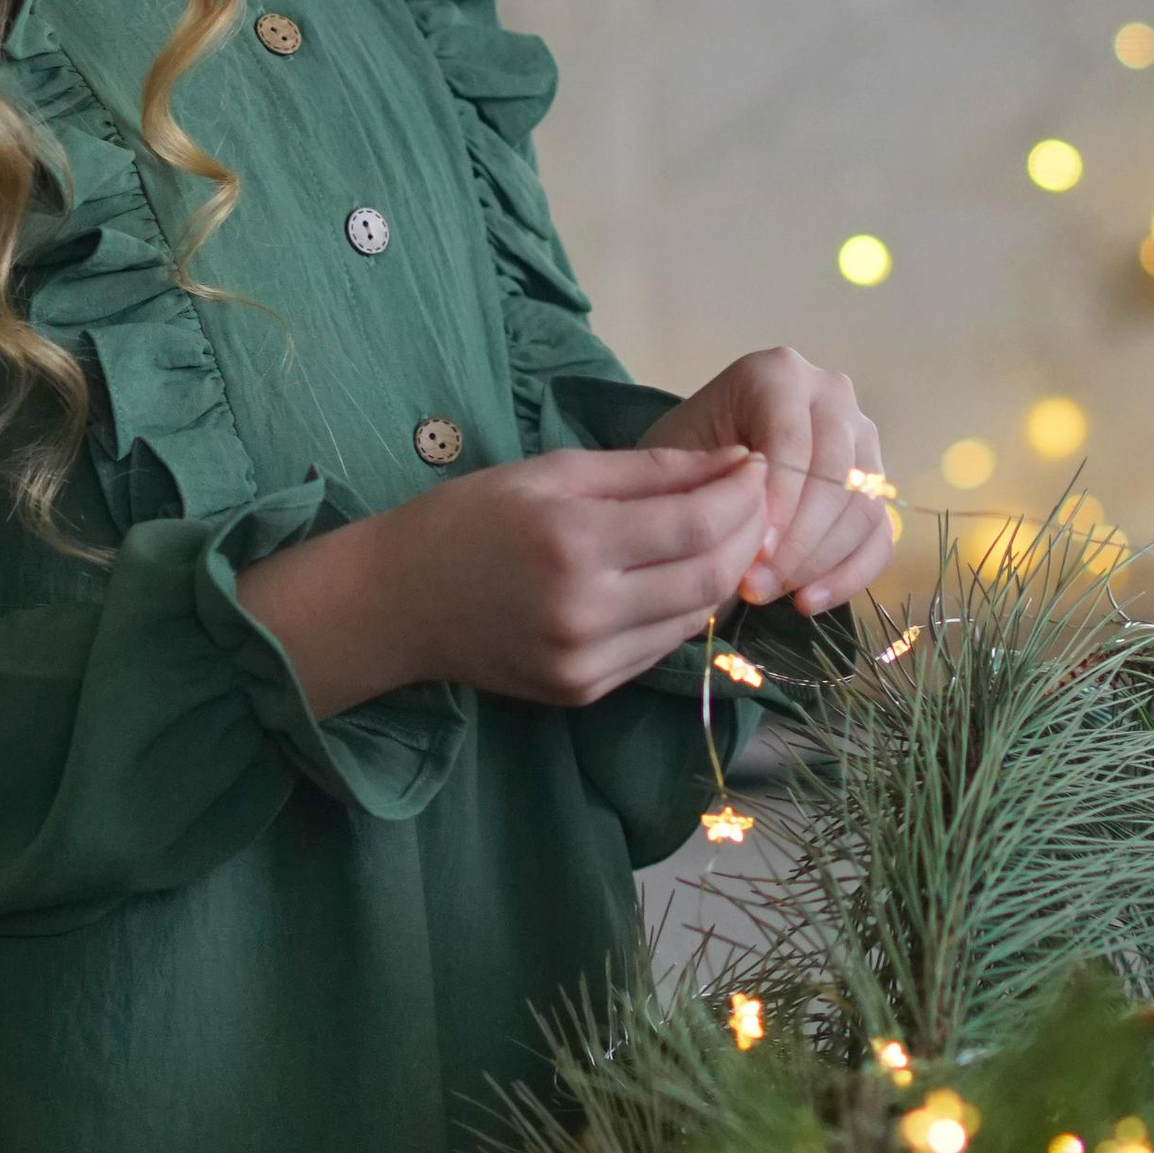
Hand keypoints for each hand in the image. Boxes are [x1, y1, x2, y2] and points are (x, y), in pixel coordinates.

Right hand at [238, 445, 771, 719]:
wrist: (397, 603)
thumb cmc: (471, 518)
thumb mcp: (554, 471)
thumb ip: (649, 469)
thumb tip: (734, 461)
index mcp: (572, 540)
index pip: (699, 523)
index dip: (744, 494)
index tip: (756, 466)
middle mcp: (584, 610)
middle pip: (711, 578)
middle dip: (749, 535)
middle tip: (754, 501)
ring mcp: (585, 661)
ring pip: (695, 620)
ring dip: (725, 575)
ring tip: (725, 535)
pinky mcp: (584, 691)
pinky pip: (661, 649)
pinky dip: (685, 610)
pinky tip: (678, 576)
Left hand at [637, 348, 896, 616]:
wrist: (699, 474)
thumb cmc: (681, 463)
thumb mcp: (675, 460)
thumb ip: (712, 482)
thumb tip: (759, 526)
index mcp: (778, 373)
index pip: (792, 439)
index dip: (778, 499)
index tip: (752, 551)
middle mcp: (831, 395)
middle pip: (834, 474)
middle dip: (796, 539)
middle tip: (754, 586)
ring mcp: (861, 440)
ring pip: (861, 507)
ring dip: (817, 562)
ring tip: (766, 595)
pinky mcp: (874, 488)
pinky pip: (879, 536)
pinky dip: (848, 576)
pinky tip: (806, 602)